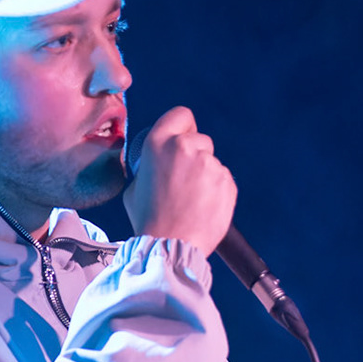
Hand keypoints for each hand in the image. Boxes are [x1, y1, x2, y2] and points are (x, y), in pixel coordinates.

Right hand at [122, 106, 236, 256]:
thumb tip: (159, 162)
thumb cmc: (150, 220)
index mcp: (159, 144)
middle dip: (195, 155)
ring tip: (192, 199)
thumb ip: (149, 166)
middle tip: (184, 180)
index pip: (181, 114)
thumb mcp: (135, 186)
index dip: (183, 126)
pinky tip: (203, 207)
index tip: (183, 138)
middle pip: (200, 139)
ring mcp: (210, 165)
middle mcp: (187, 148)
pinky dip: (216, 190)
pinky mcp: (227, 182)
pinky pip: (223, 179)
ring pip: (212, 162)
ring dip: (205, 175)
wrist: (171, 247)